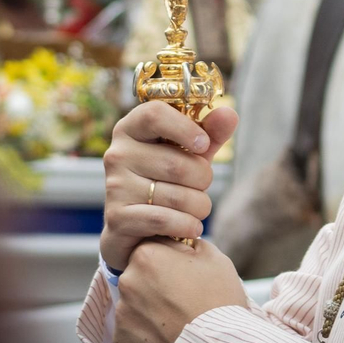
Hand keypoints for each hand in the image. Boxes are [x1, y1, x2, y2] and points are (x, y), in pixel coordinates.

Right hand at [100, 101, 238, 271]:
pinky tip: (191, 226)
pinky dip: (187, 225)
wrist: (140, 229)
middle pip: (176, 163)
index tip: (204, 144)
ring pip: (176, 196)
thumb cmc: (168, 181)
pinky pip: (164, 219)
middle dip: (203, 179)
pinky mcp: (116, 218)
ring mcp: (114, 186)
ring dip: (199, 206)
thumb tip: (229, 113)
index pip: (154, 114)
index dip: (185, 128)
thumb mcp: (191, 154)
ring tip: (197, 208)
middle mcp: (117, 154)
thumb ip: (211, 133)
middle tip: (202, 186)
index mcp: (131, 129)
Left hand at [114, 237, 249, 342]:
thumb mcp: (215, 260)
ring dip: (152, 310)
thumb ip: (190, 245)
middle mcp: (127, 281)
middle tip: (184, 301)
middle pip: (141, 276)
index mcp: (147, 255)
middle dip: (158, 285)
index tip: (186, 276)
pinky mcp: (122, 342)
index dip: (172, 261)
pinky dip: (147, 334)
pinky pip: (134, 332)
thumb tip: (180, 243)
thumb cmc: (219, 303)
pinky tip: (169, 339)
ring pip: (137, 305)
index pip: (153, 249)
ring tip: (178, 324)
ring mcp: (122, 313)